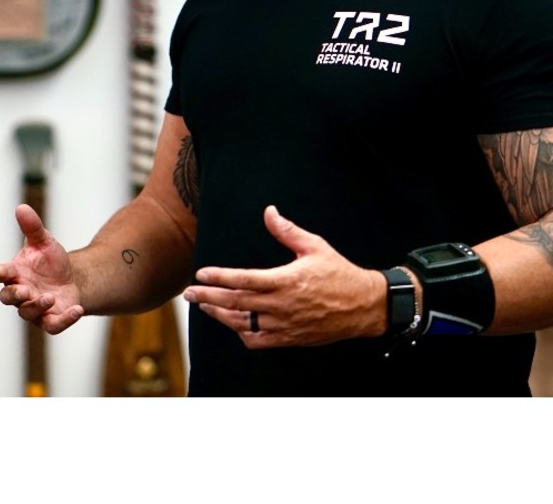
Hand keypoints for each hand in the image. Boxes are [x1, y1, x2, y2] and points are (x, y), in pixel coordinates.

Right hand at [0, 203, 84, 333]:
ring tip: (50, 297)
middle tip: (24, 290)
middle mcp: (20, 292)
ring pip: (28, 312)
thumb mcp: (43, 241)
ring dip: (37, 306)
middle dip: (14, 294)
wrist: (71, 278)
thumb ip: (32, 226)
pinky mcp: (50, 320)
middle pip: (8, 297)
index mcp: (13, 273)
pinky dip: (64, 320)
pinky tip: (77, 310)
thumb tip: (21, 207)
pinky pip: (53, 325)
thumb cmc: (50, 261)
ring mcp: (33, 308)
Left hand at [182, 205, 384, 347]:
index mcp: (286, 281)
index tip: (201, 274)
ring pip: (243, 324)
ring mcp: (285, 325)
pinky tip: (233, 324)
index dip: (219, 278)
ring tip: (203, 307)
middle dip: (208, 298)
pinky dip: (242, 333)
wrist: (364, 307)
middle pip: (236, 303)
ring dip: (219, 316)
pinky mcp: (290, 338)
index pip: (244, 280)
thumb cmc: (339, 273)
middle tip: (188, 294)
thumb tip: (269, 212)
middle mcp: (282, 305)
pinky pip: (258, 341)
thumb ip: (288, 231)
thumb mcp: (315, 246)